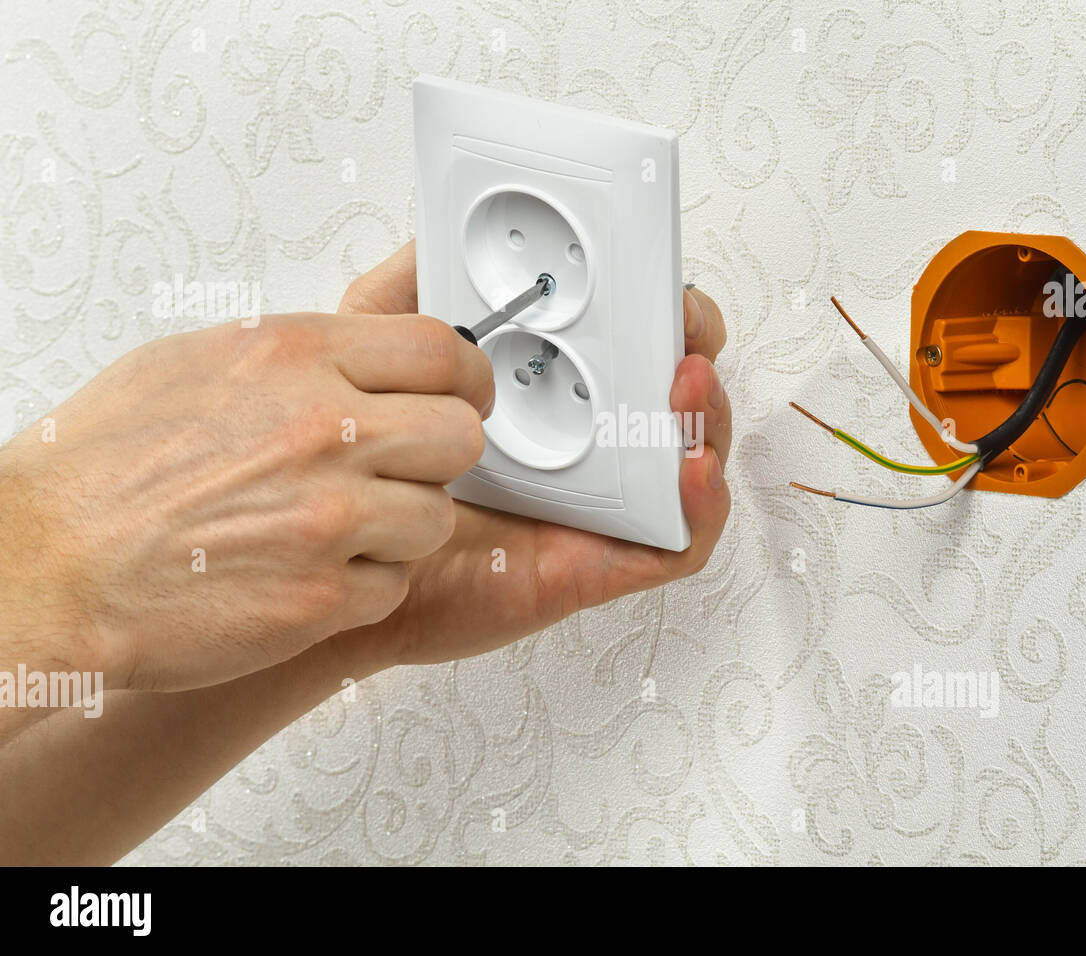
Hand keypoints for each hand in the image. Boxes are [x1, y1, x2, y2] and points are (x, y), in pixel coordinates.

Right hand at [0, 310, 493, 691]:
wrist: (42, 568)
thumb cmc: (99, 472)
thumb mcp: (193, 363)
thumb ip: (296, 356)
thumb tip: (356, 355)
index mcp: (294, 358)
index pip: (443, 351)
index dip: (464, 378)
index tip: (461, 394)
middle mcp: (324, 431)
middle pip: (461, 435)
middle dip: (440, 455)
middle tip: (406, 468)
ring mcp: (329, 517)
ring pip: (435, 518)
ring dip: (400, 528)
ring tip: (336, 529)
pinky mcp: (323, 596)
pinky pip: (394, 586)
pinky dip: (363, 586)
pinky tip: (307, 573)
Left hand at [328, 243, 730, 672]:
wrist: (348, 560)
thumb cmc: (372, 474)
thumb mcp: (377, 359)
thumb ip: (410, 293)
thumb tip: (442, 235)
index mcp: (548, 387)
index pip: (625, 336)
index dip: (653, 302)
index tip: (654, 272)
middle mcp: (585, 438)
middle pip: (671, 388)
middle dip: (693, 346)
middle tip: (680, 327)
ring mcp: (602, 499)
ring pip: (689, 456)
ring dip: (705, 417)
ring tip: (684, 385)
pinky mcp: (600, 559)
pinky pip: (675, 541)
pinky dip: (700, 506)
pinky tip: (686, 469)